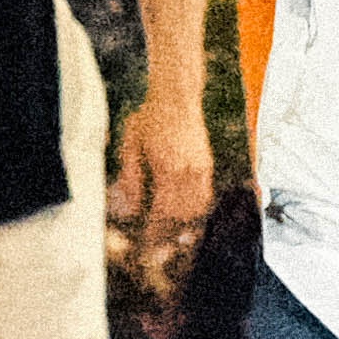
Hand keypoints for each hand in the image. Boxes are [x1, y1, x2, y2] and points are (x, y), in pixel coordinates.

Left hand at [113, 100, 215, 231]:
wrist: (176, 97)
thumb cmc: (150, 118)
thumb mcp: (131, 145)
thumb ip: (131, 178)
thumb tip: (132, 207)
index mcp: (168, 169)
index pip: (163, 212)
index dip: (155, 231)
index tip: (146, 242)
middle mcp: (188, 172)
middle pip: (181, 216)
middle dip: (168, 231)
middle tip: (156, 240)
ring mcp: (201, 169)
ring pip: (196, 209)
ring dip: (182, 223)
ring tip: (169, 229)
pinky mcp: (207, 165)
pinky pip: (205, 196)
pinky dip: (194, 209)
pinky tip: (183, 211)